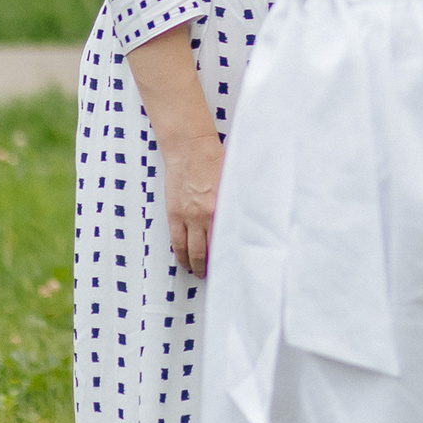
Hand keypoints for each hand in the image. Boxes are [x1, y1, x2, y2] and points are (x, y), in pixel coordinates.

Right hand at [162, 131, 224, 279]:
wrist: (189, 148)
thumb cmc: (213, 160)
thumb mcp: (233, 182)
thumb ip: (237, 201)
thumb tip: (248, 217)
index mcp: (222, 207)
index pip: (227, 240)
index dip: (230, 256)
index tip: (235, 265)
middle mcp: (204, 215)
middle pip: (207, 250)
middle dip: (211, 266)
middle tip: (216, 274)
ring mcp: (187, 216)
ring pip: (189, 250)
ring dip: (194, 264)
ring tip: (198, 272)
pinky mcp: (174, 213)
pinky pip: (176, 240)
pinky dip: (180, 253)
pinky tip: (184, 260)